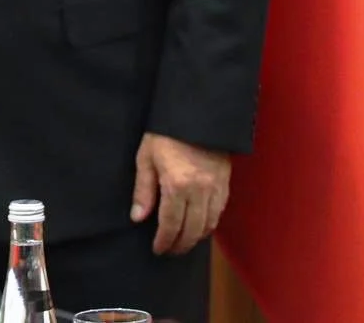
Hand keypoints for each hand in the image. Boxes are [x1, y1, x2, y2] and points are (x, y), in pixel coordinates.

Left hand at [130, 132, 230, 254]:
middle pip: (192, 230)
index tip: (158, 249)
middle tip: (170, 250)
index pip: (172, 224)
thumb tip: (137, 218)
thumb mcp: (146, 158)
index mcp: (178, 185)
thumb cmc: (166, 132)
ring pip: (209, 225)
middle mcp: (200, 191)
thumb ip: (143, 190)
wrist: (195, 113)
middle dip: (180, 244)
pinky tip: (199, 225)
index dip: (164, 240)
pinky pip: (219, 212)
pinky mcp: (225, 183)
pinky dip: (209, 224)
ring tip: (183, 241)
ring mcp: (216, 188)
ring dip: (196, 237)